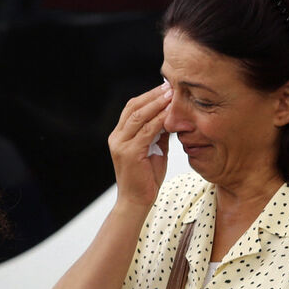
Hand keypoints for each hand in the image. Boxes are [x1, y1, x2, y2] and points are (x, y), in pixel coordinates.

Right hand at [108, 82, 171, 208]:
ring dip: (157, 104)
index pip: (132, 108)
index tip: (166, 87)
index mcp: (119, 135)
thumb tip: (171, 115)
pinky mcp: (129, 153)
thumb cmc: (146, 178)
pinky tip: (172, 114)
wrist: (136, 201)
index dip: (149, 96)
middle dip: (153, 95)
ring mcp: (120, 145)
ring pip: (139, 116)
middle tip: (171, 86)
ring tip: (173, 95)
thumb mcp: (154, 150)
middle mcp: (116, 137)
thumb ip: (158, 132)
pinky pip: (147, 131)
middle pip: (133, 107)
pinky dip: (160, 120)